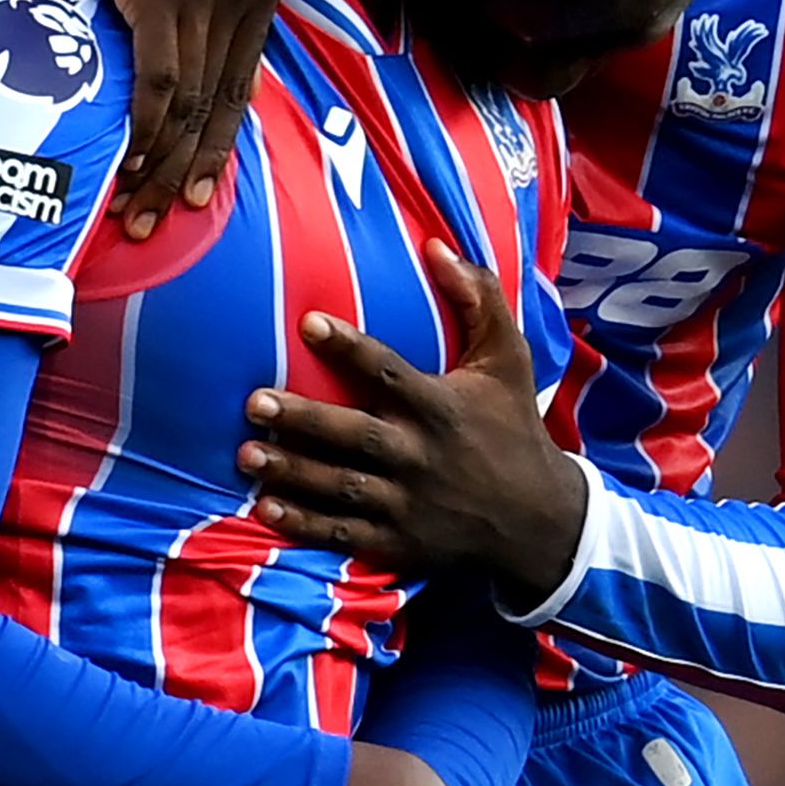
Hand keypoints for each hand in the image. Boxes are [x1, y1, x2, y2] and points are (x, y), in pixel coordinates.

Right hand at [0, 0, 284, 238]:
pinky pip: (157, 82)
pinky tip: (121, 161)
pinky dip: (142, 130)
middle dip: (183, 171)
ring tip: (128, 205)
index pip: (242, 86)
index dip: (216, 149)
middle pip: (215, 103)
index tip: (192, 196)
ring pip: (187, 102)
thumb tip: (237, 94)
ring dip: (156, 163)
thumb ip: (222, 15)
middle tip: (153, 220)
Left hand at [241, 241, 587, 604]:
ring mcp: (407, 502)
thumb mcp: (510, 359)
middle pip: (355, 435)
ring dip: (293, 472)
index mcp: (442, 407)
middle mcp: (421, 455)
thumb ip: (478, 299)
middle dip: (303, 420)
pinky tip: (265, 508)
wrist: (538, 519)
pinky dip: (304, 524)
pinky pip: (344, 533)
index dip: (350, 347)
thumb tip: (436, 244)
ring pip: (341, 486)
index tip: (308, 322)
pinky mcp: (398, 541)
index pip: (390, 372)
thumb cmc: (513, 426)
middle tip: (254, 403)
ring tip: (247, 455)